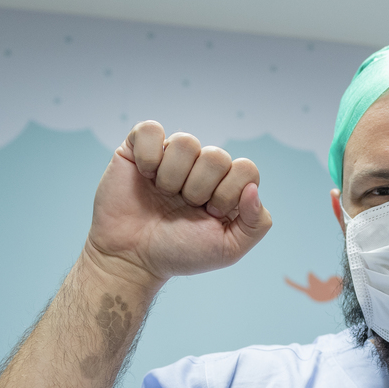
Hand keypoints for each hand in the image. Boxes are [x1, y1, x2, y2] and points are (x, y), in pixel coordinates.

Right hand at [85, 121, 272, 288]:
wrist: (132, 258)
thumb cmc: (180, 252)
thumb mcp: (229, 249)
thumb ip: (256, 223)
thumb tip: (253, 188)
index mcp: (226, 186)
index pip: (246, 169)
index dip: (228, 193)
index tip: (211, 214)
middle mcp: (201, 167)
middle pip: (217, 155)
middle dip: (199, 189)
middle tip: (184, 206)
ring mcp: (170, 155)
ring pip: (186, 141)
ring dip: (173, 176)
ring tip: (163, 194)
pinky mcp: (139, 148)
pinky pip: (151, 129)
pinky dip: (148, 156)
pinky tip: (144, 176)